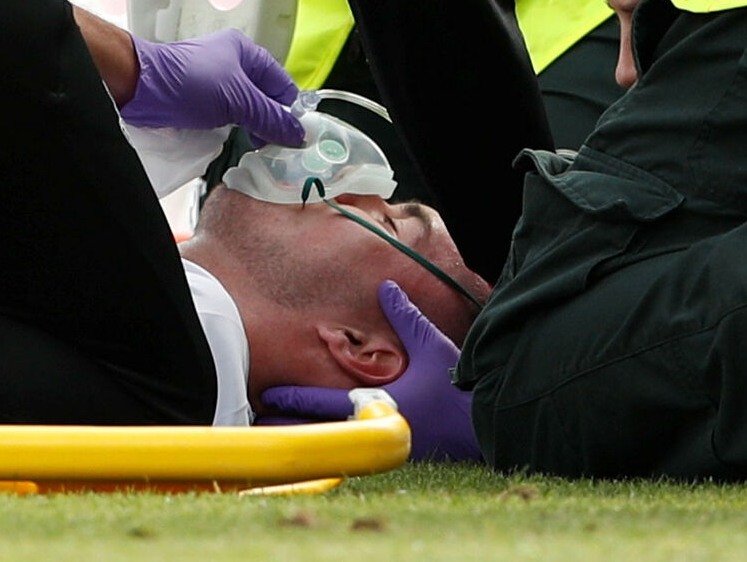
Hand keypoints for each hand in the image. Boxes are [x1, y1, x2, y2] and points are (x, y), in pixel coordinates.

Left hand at [119, 29, 304, 146]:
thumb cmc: (186, 81)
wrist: (139, 86)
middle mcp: (233, 63)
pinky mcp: (199, 99)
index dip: (289, 110)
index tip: (293, 136)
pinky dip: (229, 128)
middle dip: (268, 121)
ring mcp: (215, 81)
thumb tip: (296, 134)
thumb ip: (270, 118)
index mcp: (246, 52)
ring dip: (248, 127)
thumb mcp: (238, 101)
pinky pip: (224, 116)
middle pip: (264, 98)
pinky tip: (229, 140)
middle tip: (270, 145)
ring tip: (250, 144)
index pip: (282, 84)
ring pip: (244, 109)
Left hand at [262, 280, 480, 461]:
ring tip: (279, 434)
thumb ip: (405, 316)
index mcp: (376, 405)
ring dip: (308, 439)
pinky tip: (323, 442)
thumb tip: (386, 286)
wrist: (488, 428)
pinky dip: (335, 445)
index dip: (291, 399)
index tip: (267, 394)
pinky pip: (356, 452)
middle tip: (258, 421)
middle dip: (288, 427)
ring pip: (334, 445)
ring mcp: (384, 449)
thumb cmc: (460, 389)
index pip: (321, 403)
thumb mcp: (432, 345)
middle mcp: (374, 429)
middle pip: (319, 433)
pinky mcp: (396, 459)